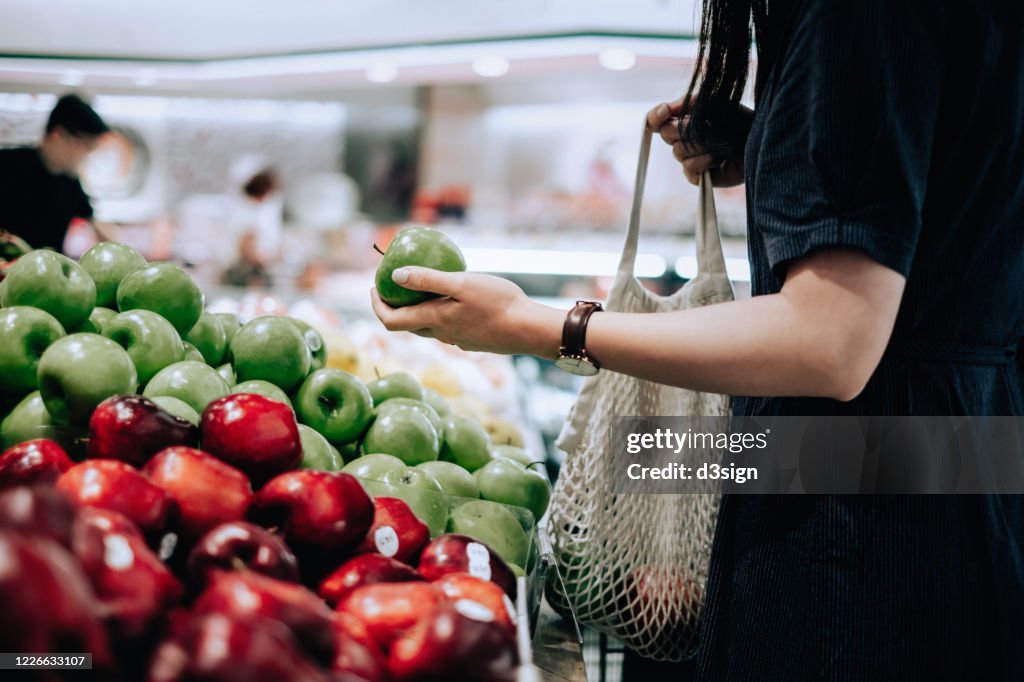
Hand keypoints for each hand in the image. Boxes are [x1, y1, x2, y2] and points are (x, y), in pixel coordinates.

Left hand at [370, 267, 562, 357]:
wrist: (528, 329)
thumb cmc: (498, 303)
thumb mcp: (462, 283)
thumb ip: (428, 279)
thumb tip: (396, 276)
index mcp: (434, 321)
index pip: (391, 321)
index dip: (376, 307)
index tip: (373, 288)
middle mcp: (441, 335)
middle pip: (406, 326)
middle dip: (393, 307)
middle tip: (391, 286)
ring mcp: (457, 340)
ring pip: (427, 328)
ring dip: (415, 311)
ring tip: (420, 289)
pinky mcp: (472, 340)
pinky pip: (446, 328)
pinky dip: (438, 313)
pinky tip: (452, 299)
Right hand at [646, 98, 744, 187]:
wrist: (759, 140)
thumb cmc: (738, 120)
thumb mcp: (713, 103)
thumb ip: (688, 103)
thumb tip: (665, 109)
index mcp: (682, 122)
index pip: (656, 121)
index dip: (655, 117)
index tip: (665, 112)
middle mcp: (682, 141)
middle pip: (666, 134)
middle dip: (685, 128)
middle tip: (708, 127)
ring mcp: (689, 159)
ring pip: (679, 152)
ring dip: (702, 145)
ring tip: (722, 143)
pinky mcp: (697, 177)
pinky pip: (689, 168)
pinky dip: (706, 161)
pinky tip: (720, 158)